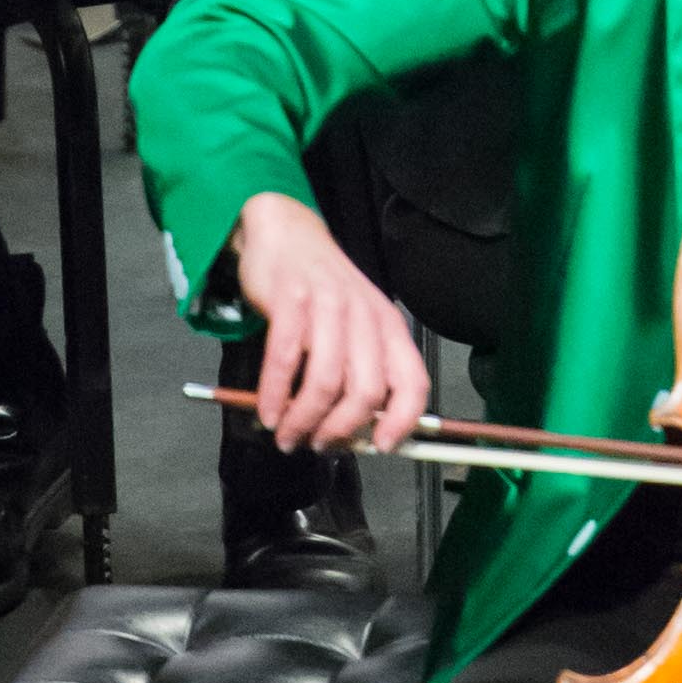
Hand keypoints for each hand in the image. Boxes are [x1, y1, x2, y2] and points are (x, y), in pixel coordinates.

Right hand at [233, 193, 429, 453]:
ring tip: (288, 436)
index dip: (404, 421)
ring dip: (304, 420)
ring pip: (325, 381)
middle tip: (319, 446)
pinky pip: (284, 359)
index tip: (384, 447)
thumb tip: (358, 435)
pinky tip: (268, 413)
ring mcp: (330, 307)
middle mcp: (366, 317)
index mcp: (390, 329)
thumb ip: (361, 372)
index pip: (413, 382)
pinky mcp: (291, 300)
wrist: (287, 235)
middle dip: (340, 430)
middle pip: (366, 391)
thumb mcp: (356, 327)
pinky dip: (274, 394)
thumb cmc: (323, 292)